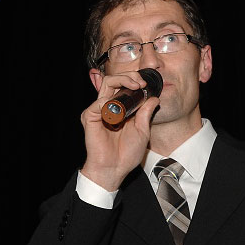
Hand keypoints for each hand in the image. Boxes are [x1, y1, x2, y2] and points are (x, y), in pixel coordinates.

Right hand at [79, 72, 160, 190]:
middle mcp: (109, 106)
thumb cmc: (127, 153)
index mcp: (121, 108)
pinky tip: (119, 108)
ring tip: (135, 85)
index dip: (135, 80)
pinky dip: (110, 101)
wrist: (116, 168)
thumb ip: (146, 112)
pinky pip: (98, 102)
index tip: (147, 83)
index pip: (124, 86)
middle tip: (141, 81)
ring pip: (106, 84)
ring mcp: (99, 110)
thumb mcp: (143, 130)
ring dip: (122, 80)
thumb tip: (154, 98)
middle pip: (114, 80)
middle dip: (129, 76)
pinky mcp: (90, 116)